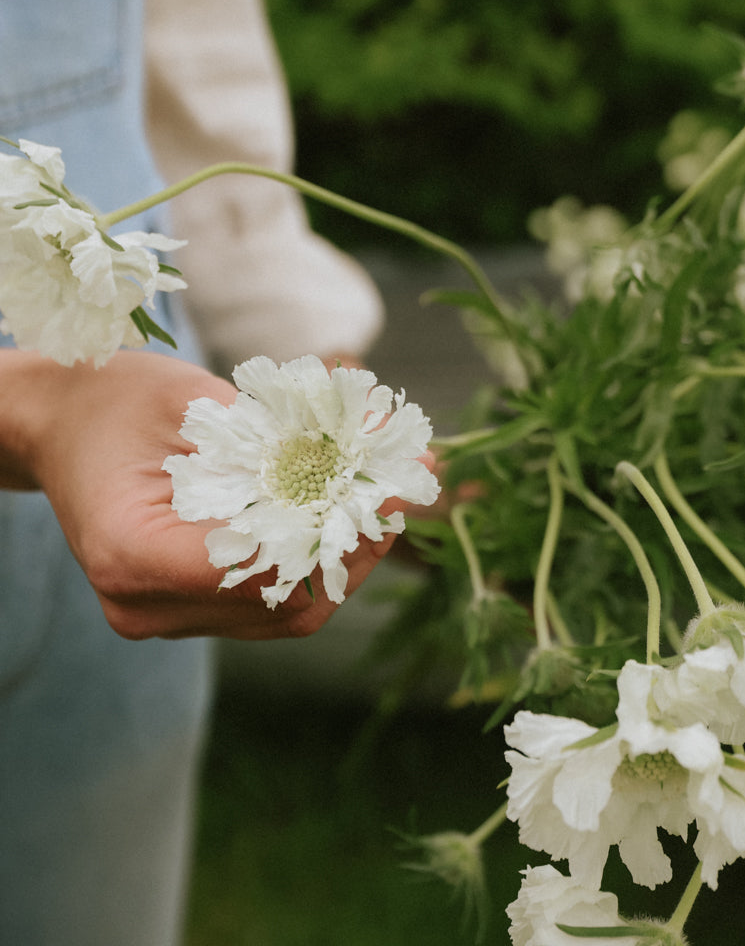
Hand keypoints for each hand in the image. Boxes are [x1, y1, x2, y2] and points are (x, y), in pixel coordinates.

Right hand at [3, 350, 398, 639]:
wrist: (63, 425)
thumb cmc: (117, 400)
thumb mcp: (196, 400)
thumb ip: (280, 434)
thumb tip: (381, 438)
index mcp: (132, 553)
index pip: (255, 567)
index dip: (333, 532)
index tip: (388, 488)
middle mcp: (144, 604)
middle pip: (281, 602)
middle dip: (357, 546)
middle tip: (409, 485)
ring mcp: (162, 617)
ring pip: (285, 611)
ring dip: (347, 554)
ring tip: (394, 493)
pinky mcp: (184, 610)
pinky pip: (268, 599)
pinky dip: (316, 556)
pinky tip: (352, 510)